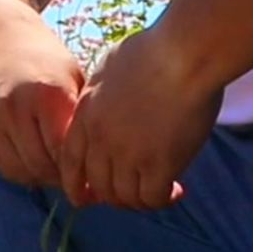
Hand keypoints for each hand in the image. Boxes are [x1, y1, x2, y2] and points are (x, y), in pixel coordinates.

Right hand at [0, 28, 83, 187]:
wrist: (1, 43)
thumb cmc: (49, 66)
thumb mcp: (74, 82)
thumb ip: (83, 121)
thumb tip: (102, 167)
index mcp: (48, 93)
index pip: (66, 152)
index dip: (80, 166)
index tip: (89, 167)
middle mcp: (16, 105)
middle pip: (43, 165)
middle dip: (61, 175)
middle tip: (74, 173)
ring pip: (23, 171)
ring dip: (42, 176)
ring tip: (55, 167)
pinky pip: (4, 168)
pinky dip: (22, 172)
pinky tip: (34, 160)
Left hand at [58, 26, 221, 210]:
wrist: (182, 54)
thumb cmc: (153, 51)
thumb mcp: (109, 68)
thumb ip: (101, 94)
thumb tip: (108, 102)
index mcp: (86, 114)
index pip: (69, 162)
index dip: (75, 184)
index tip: (83, 197)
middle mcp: (100, 138)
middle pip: (97, 185)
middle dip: (114, 195)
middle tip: (136, 192)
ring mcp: (127, 154)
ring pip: (124, 197)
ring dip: (140, 200)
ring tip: (161, 191)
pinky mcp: (158, 164)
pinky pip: (152, 198)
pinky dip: (163, 199)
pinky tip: (177, 189)